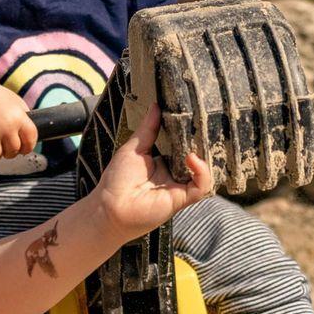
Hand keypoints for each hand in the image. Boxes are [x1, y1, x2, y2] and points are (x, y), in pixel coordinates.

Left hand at [89, 105, 211, 233]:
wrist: (110, 207)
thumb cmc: (117, 179)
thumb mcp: (134, 147)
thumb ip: (148, 128)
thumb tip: (156, 106)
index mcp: (163, 162)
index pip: (183, 144)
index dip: (189, 133)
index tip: (192, 115)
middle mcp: (174, 174)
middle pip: (197, 155)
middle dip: (201, 142)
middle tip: (202, 124)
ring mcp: (179, 186)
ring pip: (203, 170)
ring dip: (203, 155)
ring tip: (195, 142)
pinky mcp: (182, 198)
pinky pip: (202, 186)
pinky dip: (202, 172)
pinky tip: (192, 159)